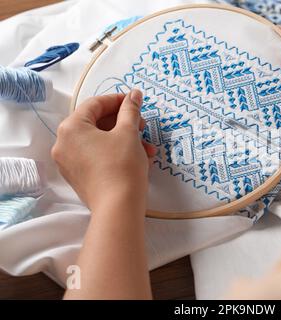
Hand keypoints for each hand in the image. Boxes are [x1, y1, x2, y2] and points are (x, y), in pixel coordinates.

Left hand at [51, 90, 156, 212]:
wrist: (118, 207)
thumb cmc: (122, 166)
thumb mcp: (128, 133)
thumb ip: (130, 110)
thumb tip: (134, 94)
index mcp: (71, 128)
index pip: (95, 104)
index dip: (118, 100)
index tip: (135, 101)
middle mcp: (64, 143)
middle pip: (96, 123)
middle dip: (123, 123)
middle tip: (142, 125)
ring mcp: (69, 162)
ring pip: (99, 141)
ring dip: (123, 139)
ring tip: (146, 147)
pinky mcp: (78, 176)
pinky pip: (96, 155)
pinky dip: (115, 152)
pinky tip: (136, 157)